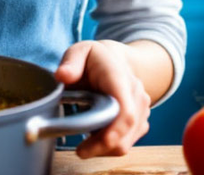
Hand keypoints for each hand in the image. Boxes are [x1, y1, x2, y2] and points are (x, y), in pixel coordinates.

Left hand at [54, 40, 151, 157]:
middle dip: (102, 146)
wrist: (115, 61)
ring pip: (126, 141)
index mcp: (119, 77)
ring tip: (85, 143)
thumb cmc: (93, 59)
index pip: (125, 108)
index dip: (115, 129)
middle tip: (80, 150)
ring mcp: (142, 109)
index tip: (97, 143)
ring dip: (104, 148)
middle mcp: (136, 93)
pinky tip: (96, 138)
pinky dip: (110, 147)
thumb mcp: (79, 52)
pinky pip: (127, 143)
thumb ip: (71, 62)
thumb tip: (62, 75)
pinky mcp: (141, 122)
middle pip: (126, 130)